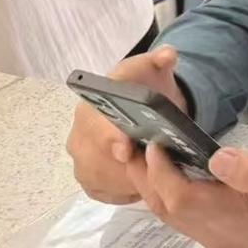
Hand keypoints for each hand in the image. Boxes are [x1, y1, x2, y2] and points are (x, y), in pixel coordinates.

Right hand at [66, 45, 185, 204]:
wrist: (135, 102)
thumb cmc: (142, 85)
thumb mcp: (154, 68)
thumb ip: (162, 60)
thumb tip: (168, 54)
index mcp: (91, 106)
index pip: (96, 126)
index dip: (110, 138)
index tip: (126, 149)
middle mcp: (79, 133)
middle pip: (97, 159)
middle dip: (125, 168)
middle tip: (153, 171)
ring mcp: (80, 157)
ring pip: (100, 179)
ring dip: (126, 182)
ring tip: (153, 179)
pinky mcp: (86, 176)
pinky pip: (101, 191)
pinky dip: (122, 192)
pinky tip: (141, 186)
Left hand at [128, 143, 247, 247]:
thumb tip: (216, 157)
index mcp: (235, 217)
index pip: (180, 197)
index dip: (160, 170)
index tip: (152, 141)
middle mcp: (222, 233)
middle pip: (168, 209)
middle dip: (144, 178)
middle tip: (130, 145)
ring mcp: (225, 236)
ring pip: (176, 216)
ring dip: (155, 187)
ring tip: (145, 157)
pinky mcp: (232, 233)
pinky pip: (190, 217)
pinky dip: (174, 196)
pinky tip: (178, 177)